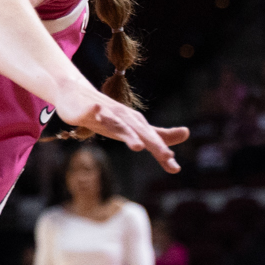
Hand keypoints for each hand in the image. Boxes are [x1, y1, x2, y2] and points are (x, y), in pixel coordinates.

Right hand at [51, 77, 188, 173]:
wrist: (77, 95)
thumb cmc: (108, 116)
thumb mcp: (134, 128)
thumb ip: (159, 134)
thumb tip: (187, 133)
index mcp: (137, 124)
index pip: (153, 140)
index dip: (163, 153)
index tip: (175, 168)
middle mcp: (126, 117)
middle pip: (142, 133)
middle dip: (154, 144)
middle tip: (167, 157)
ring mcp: (108, 112)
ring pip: (120, 125)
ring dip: (129, 134)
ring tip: (138, 147)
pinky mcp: (91, 109)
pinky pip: (94, 112)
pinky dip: (98, 113)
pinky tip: (99, 113)